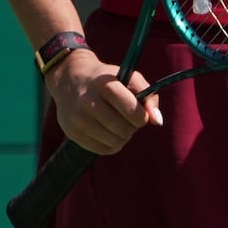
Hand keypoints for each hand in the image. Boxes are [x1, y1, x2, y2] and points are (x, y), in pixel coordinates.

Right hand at [43, 50, 161, 154]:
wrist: (70, 79)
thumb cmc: (107, 79)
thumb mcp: (129, 77)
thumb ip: (149, 96)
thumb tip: (157, 121)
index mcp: (104, 84)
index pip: (132, 111)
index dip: (142, 116)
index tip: (139, 112)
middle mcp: (88, 102)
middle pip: (125, 129)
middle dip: (132, 126)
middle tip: (127, 117)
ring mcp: (78, 119)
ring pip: (115, 142)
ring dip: (123, 136)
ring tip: (118, 123)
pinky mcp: (72, 133)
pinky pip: (103, 150)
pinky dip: (112, 144)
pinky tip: (108, 131)